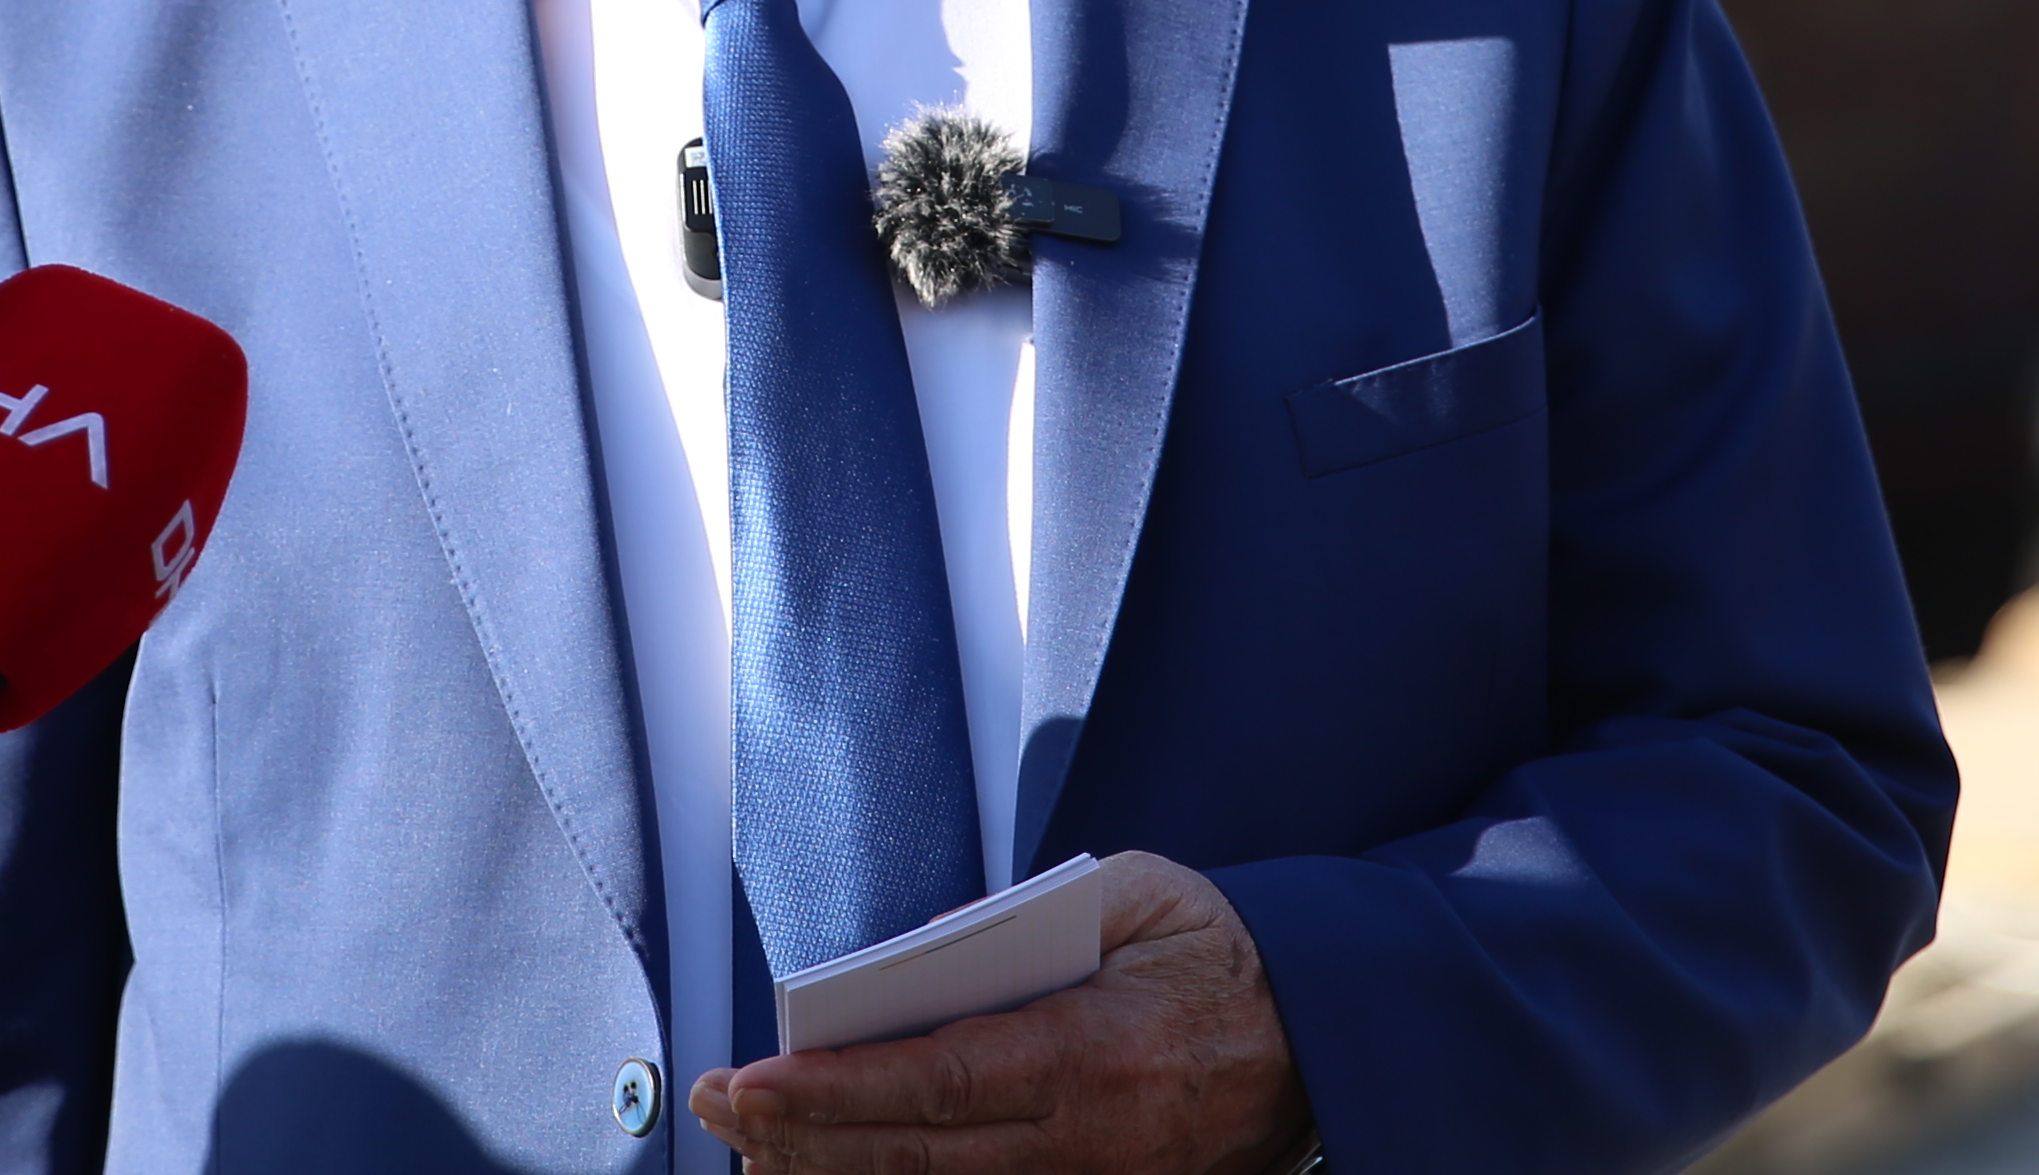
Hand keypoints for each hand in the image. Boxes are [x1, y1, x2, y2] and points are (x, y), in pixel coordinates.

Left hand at [690, 853, 1307, 1174]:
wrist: (1323, 1039)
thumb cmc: (1219, 951)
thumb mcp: (1137, 890)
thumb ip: (1030, 912)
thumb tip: (921, 947)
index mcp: (1091, 1050)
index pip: (935, 1081)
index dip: (833, 1092)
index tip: (749, 1083)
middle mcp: (1085, 1138)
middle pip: (916, 1155)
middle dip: (801, 1139)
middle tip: (715, 1111)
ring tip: (753, 1154)